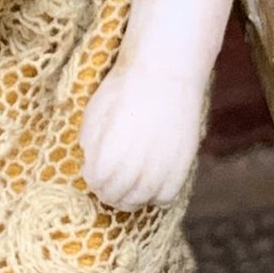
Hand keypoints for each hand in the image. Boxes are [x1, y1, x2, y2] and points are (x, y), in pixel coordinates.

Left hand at [78, 62, 202, 209]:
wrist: (166, 72)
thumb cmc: (124, 89)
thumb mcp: (94, 113)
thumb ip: (90, 144)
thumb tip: (90, 167)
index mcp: (109, 154)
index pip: (96, 183)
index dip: (92, 178)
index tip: (91, 170)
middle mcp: (137, 167)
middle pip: (117, 197)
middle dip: (108, 192)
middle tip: (106, 183)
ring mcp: (162, 168)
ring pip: (142, 200)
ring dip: (130, 198)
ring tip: (125, 186)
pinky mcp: (183, 165)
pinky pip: (167, 195)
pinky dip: (155, 195)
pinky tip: (148, 183)